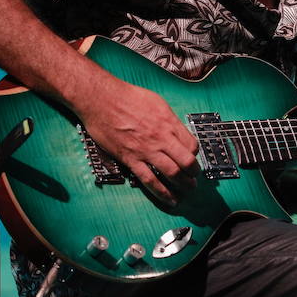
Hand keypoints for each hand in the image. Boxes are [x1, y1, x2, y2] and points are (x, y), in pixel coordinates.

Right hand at [77, 79, 197, 203]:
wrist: (101, 99)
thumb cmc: (126, 97)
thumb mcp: (156, 102)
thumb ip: (168, 118)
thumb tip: (175, 130)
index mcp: (168, 122)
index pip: (192, 145)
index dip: (195, 155)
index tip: (192, 159)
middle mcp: (161, 137)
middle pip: (187, 162)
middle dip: (194, 173)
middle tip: (195, 178)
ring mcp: (146, 150)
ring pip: (172, 173)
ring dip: (184, 185)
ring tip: (188, 190)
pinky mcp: (131, 159)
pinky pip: (149, 180)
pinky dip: (162, 193)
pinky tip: (170, 200)